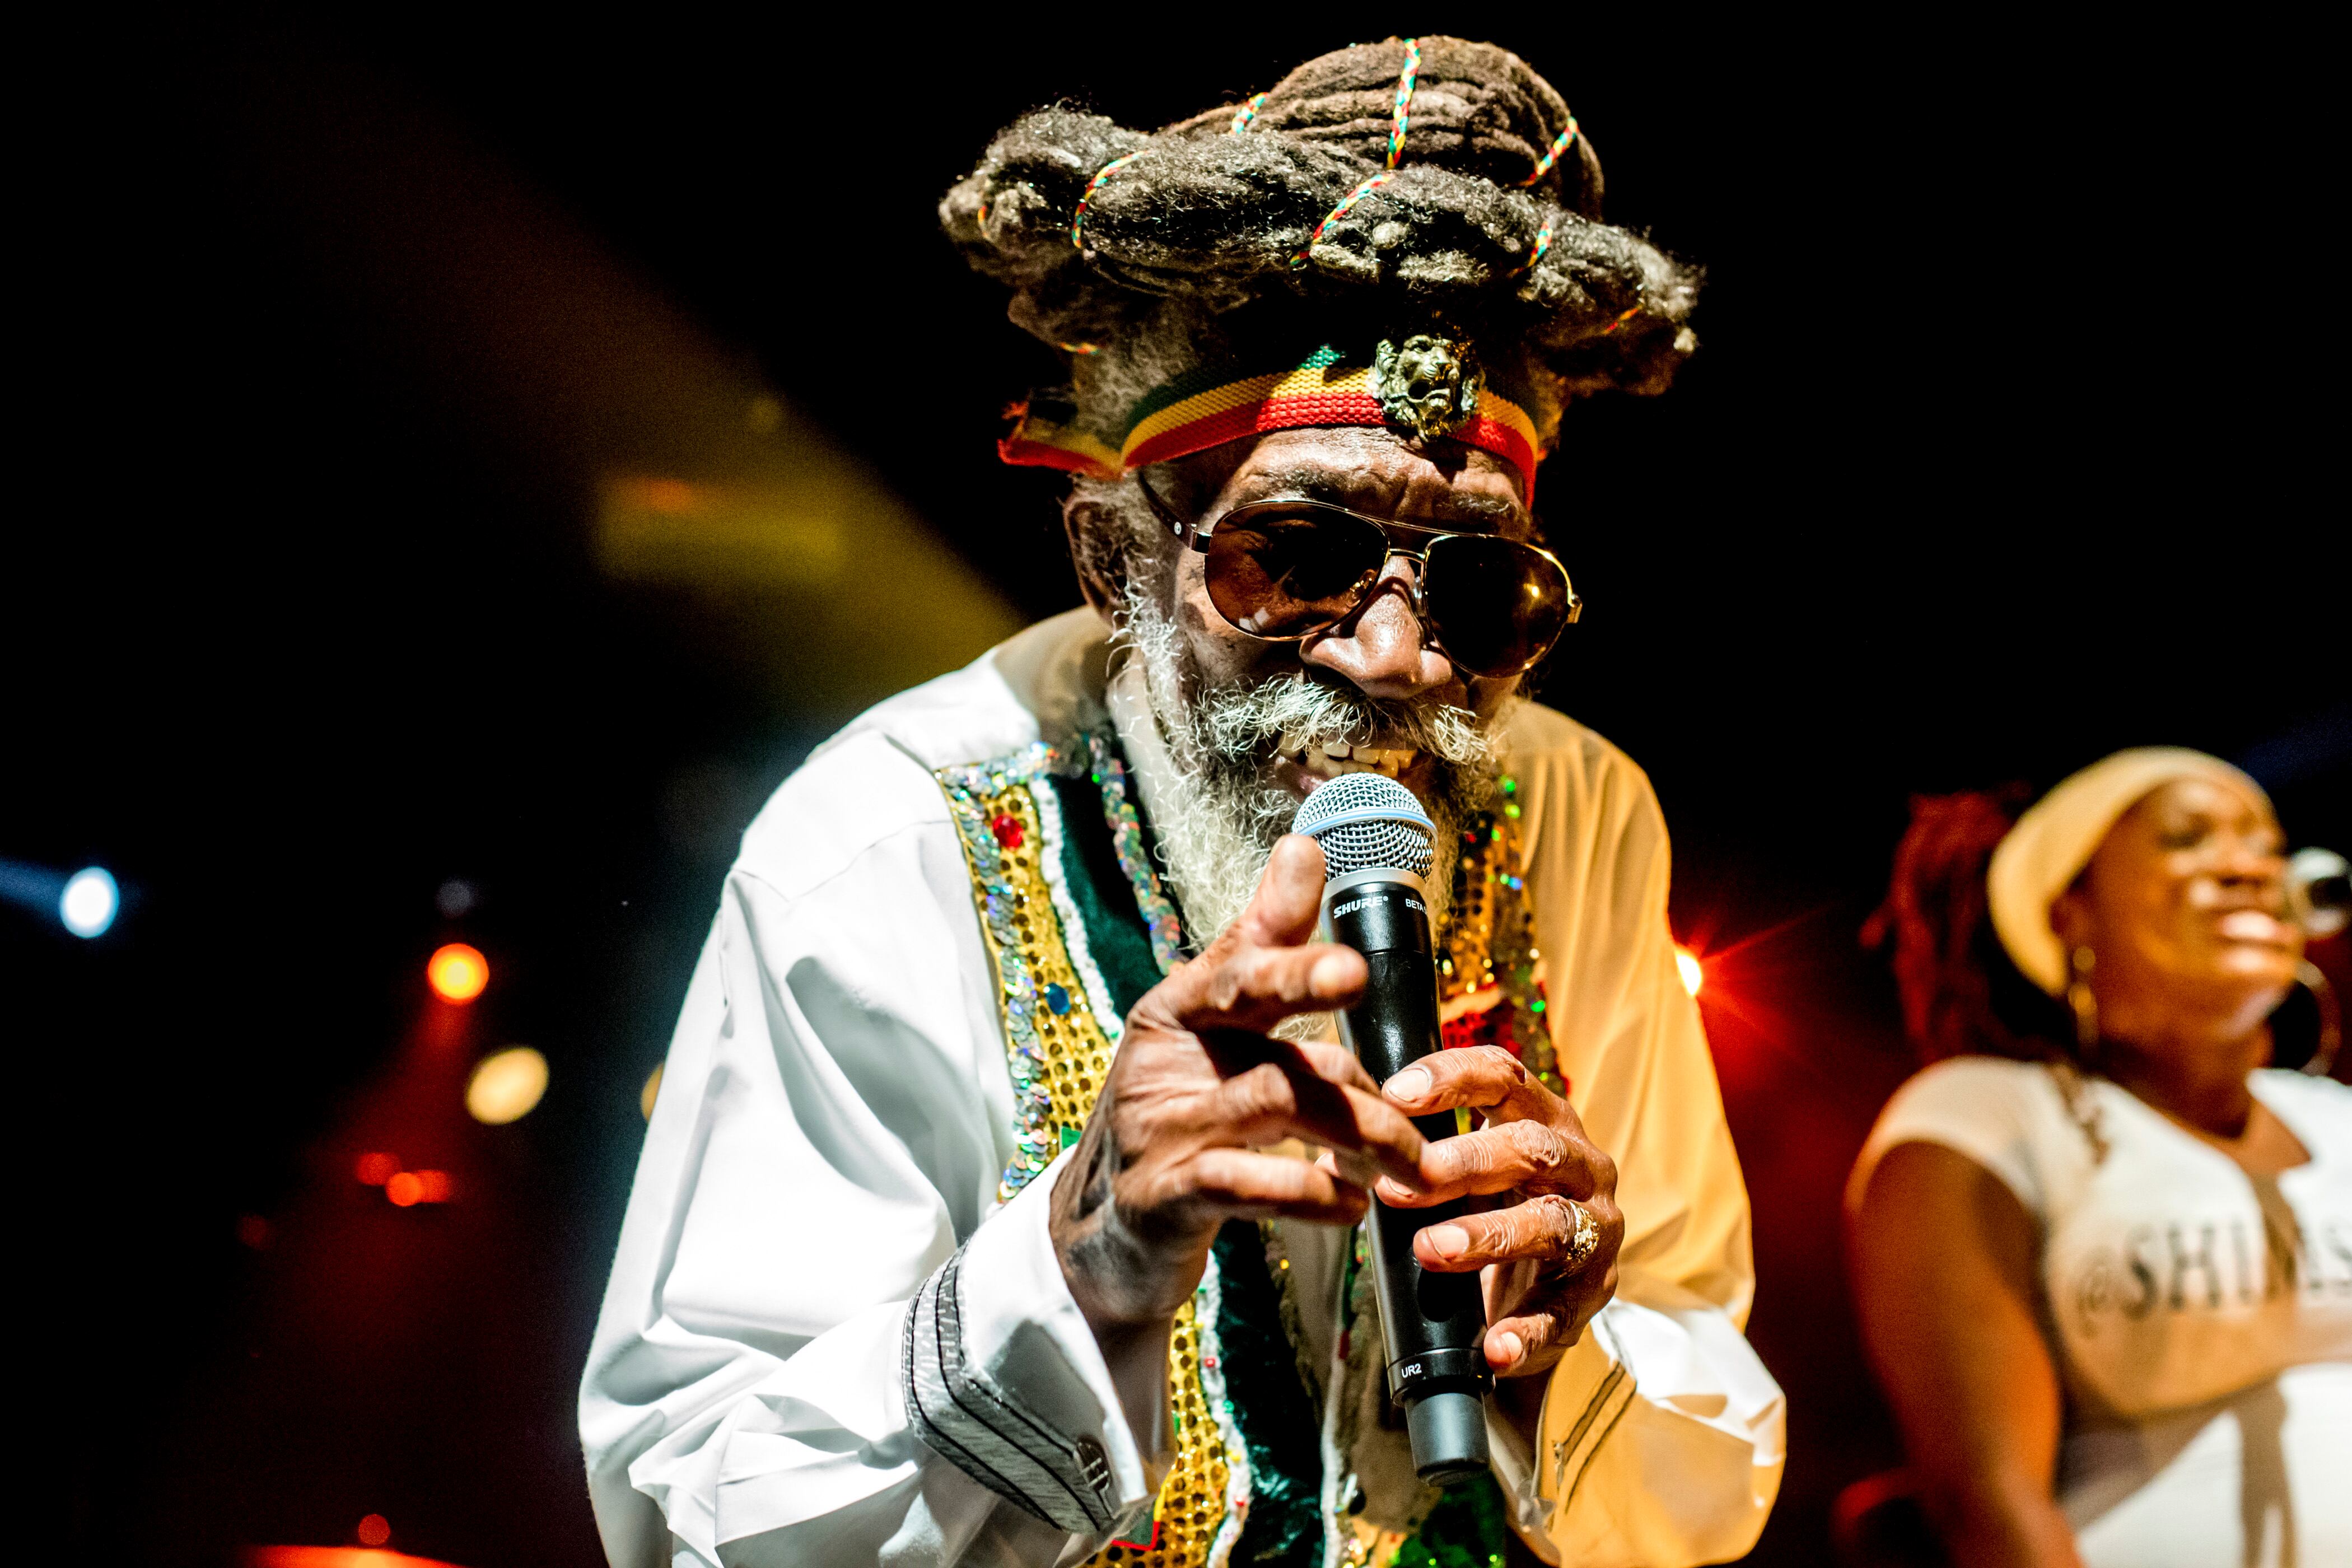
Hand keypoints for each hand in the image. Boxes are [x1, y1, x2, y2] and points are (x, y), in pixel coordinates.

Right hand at [1050, 836, 1430, 1345]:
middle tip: (1384, 1036)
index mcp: (1178, 1011)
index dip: (1292, 954)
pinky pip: (1246, 1186)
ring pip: (1271, 1101)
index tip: (1341, 934)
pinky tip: (1350, 1205)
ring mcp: (1157, 1129)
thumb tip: (1304, 848)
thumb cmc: (1180, 1116)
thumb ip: (1265, 951)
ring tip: (1409, 1160)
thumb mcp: (1214, 1033)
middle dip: (1320, 1014)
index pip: (1237, 966)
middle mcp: (1163, 1059)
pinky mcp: (1162, 1199)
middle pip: (1252, 1020)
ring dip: (1357, 1127)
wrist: (1102, 1231)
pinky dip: (1309, 1193)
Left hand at [1375, 1045, 1623, 1378]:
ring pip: (1551, 1221)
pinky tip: (1494, 1346)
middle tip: (1396, 1186)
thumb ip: (1408, 1159)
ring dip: (1487, 1235)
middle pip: (1530, 1147)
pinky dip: (1527, 1330)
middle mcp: (1580, 1162)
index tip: (1393, 1095)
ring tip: (1432, 1250)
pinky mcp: (1595, 1291)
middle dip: (1462, 1163)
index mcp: (1541, 1117)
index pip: (1505, 1077)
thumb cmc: (1489, 1206)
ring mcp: (1595, 1226)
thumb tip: (1334, 1155)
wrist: (1538, 1291)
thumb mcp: (1457, 1175)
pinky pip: (1563, 1310)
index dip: (1452, 1078)